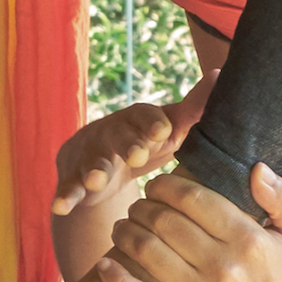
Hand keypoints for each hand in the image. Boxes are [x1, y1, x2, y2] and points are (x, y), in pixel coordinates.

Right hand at [50, 90, 199, 232]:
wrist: (100, 166)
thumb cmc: (143, 142)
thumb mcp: (168, 128)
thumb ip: (193, 107)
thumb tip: (221, 75)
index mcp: (137, 121)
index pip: (145, 116)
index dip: (152, 123)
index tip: (164, 131)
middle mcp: (111, 133)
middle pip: (118, 136)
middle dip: (127, 144)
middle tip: (138, 155)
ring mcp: (90, 156)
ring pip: (92, 162)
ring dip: (94, 170)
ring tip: (97, 180)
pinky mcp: (73, 179)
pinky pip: (68, 187)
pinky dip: (64, 196)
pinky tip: (60, 207)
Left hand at [100, 162, 281, 281]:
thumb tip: (256, 168)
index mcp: (249, 240)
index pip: (193, 198)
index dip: (166, 184)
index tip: (158, 184)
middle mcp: (224, 267)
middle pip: (164, 221)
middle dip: (142, 205)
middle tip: (138, 204)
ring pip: (147, 252)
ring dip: (125, 232)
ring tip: (123, 226)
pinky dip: (117, 278)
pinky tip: (104, 263)